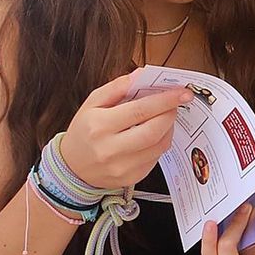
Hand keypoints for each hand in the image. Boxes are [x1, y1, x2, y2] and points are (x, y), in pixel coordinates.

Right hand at [58, 70, 190, 188]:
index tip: (182, 92)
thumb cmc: (84, 131)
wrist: (73, 168)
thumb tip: (141, 75)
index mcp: (99, 126)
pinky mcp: (131, 178)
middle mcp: (110, 149)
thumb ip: (117, 87)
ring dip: (169, 128)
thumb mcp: (92, 103)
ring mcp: (122, 167)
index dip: (164, 100)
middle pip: (153, 131)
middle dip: (170, 114)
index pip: (139, 111)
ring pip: (159, 146)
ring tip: (166, 116)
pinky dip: (161, 142)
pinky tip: (156, 133)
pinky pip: (155, 158)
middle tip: (176, 102)